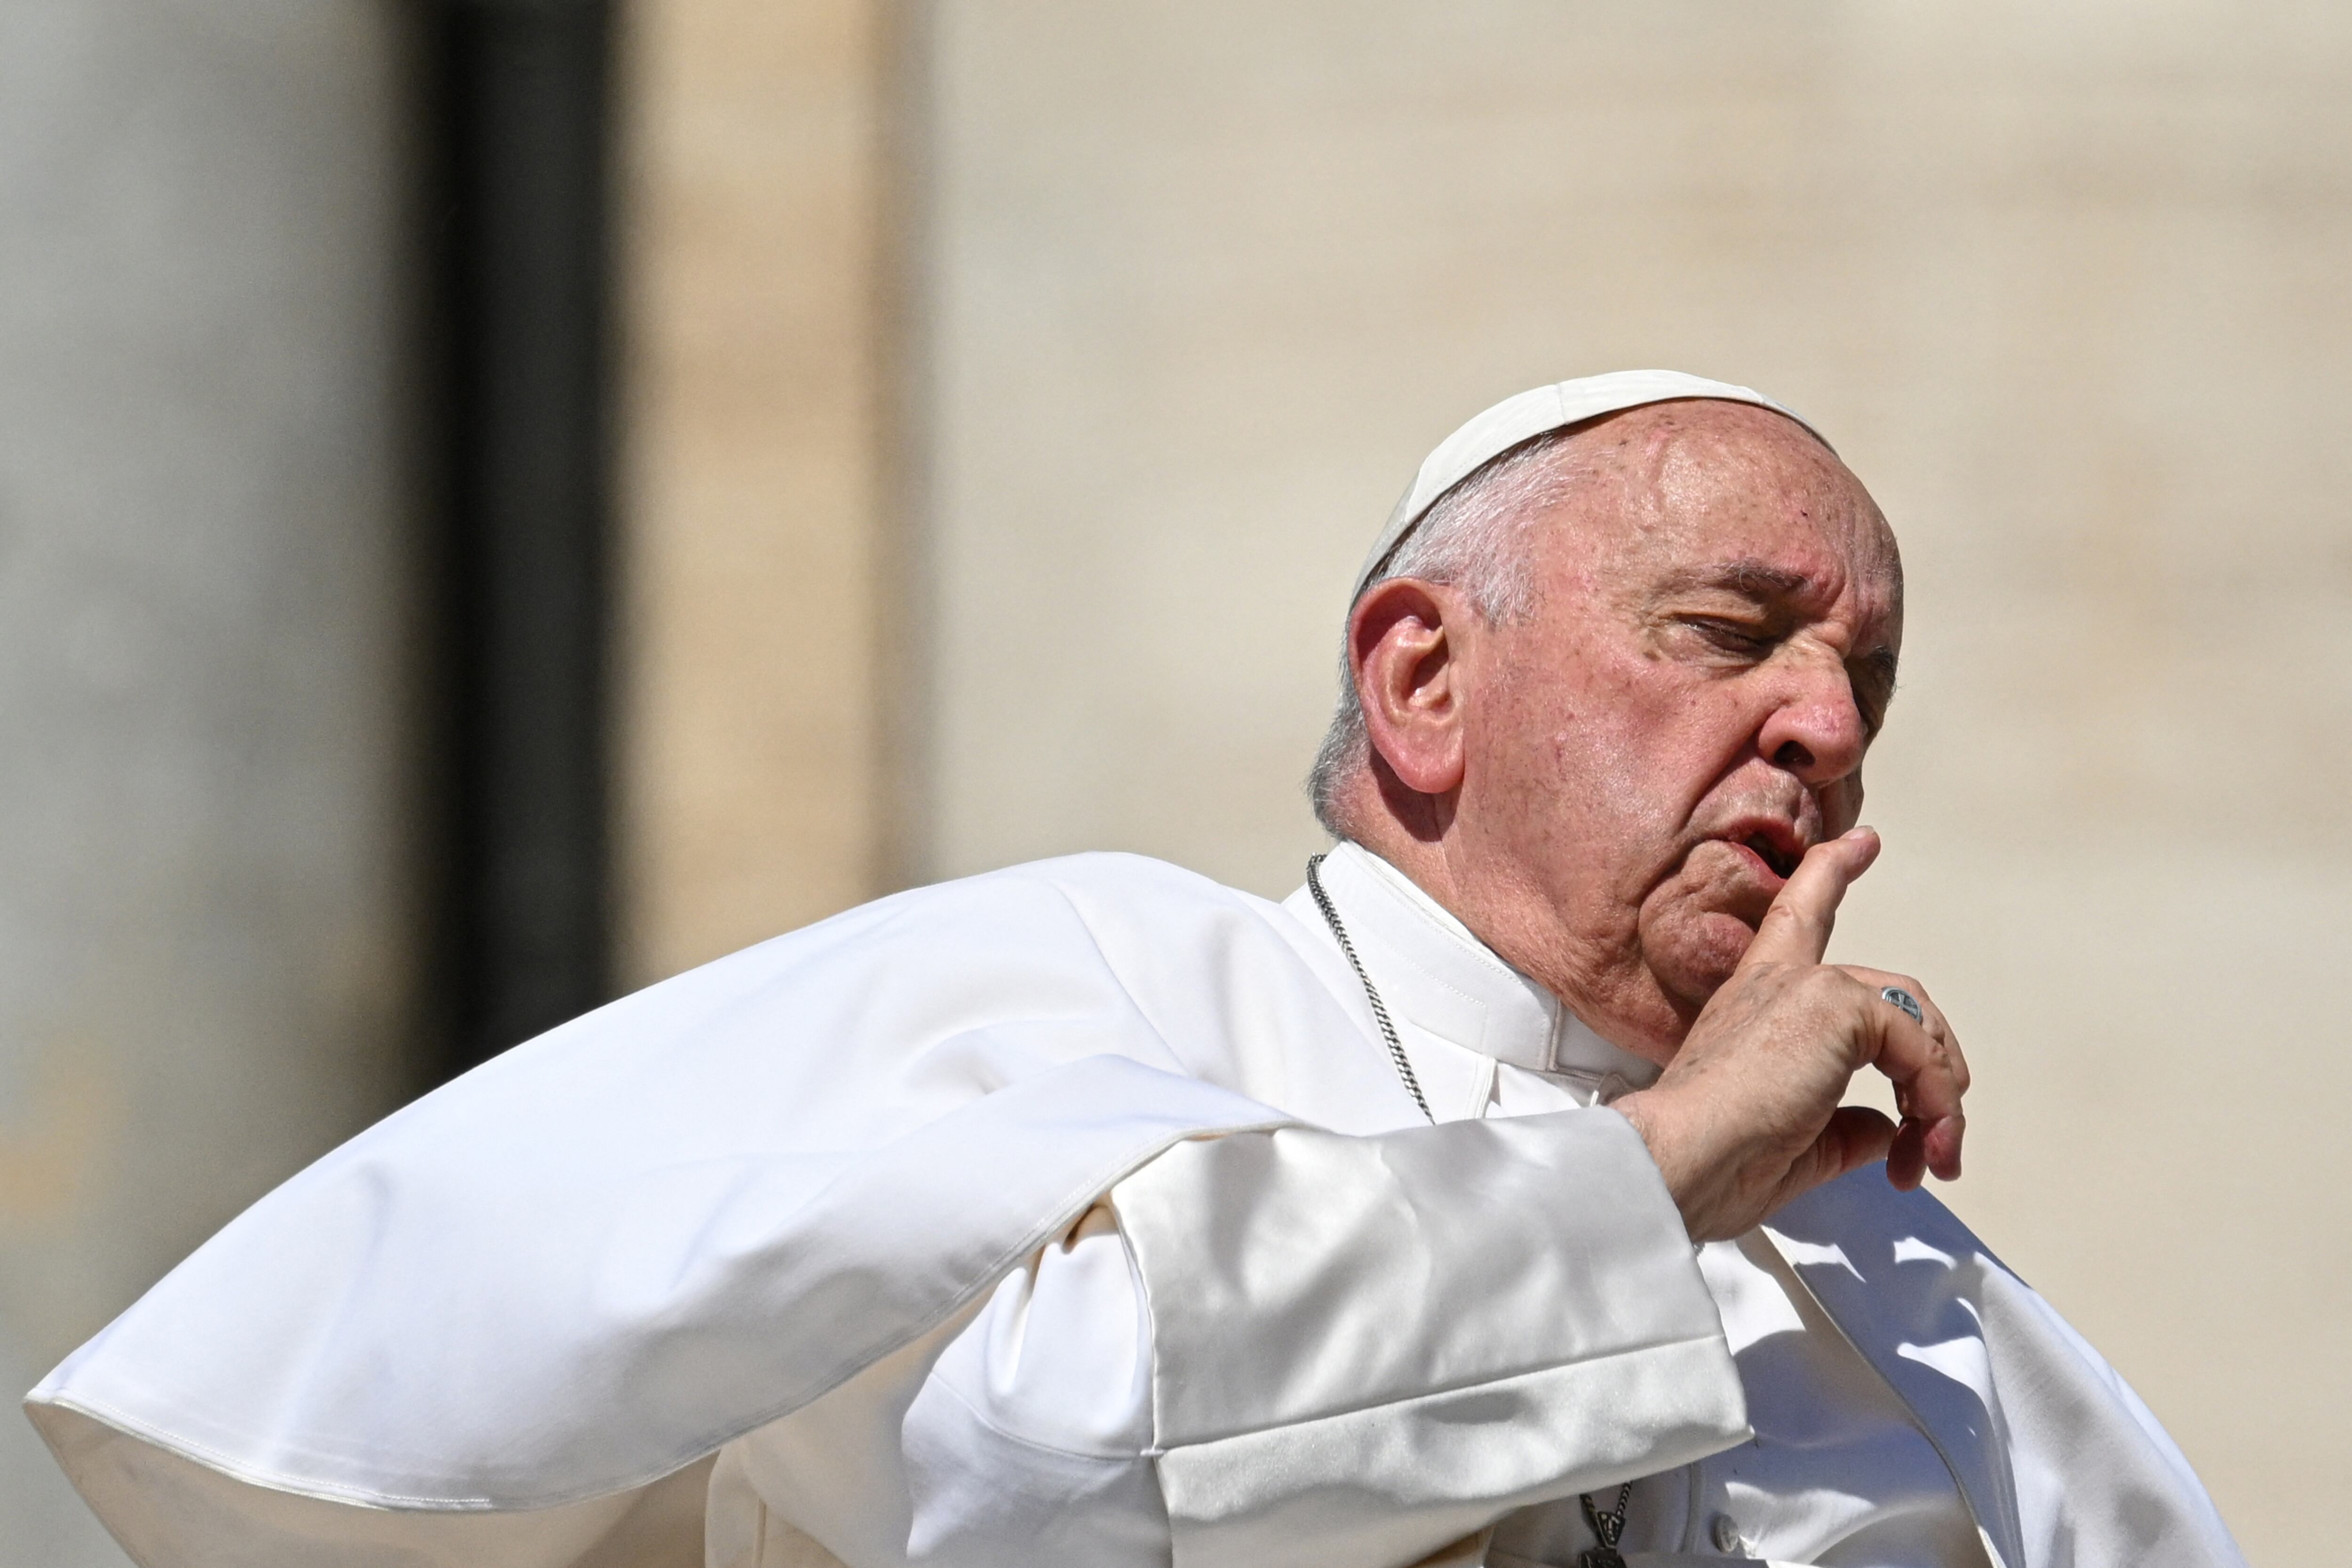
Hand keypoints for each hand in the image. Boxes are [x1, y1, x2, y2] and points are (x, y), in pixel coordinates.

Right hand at [1612, 827, 1967, 1242]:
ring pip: (1913, 1023)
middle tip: (1940, 1131)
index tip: (1861, 843)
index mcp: (1753, 1001)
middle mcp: (1778, 980)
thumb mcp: (1793, 1144)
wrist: (1677, 1160)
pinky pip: (1919, 1053)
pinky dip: (1935, 1106)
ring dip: (1939, 1096)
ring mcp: (1809, 987)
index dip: (1830, 874)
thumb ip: (1846, 1128)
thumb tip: (1889, 1132)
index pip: (1797, 918)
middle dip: (1932, 1060)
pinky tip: (1921, 1149)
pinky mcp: (1836, 1007)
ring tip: (1937, 1154)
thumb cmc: (1709, 1159)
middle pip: (1890, 987)